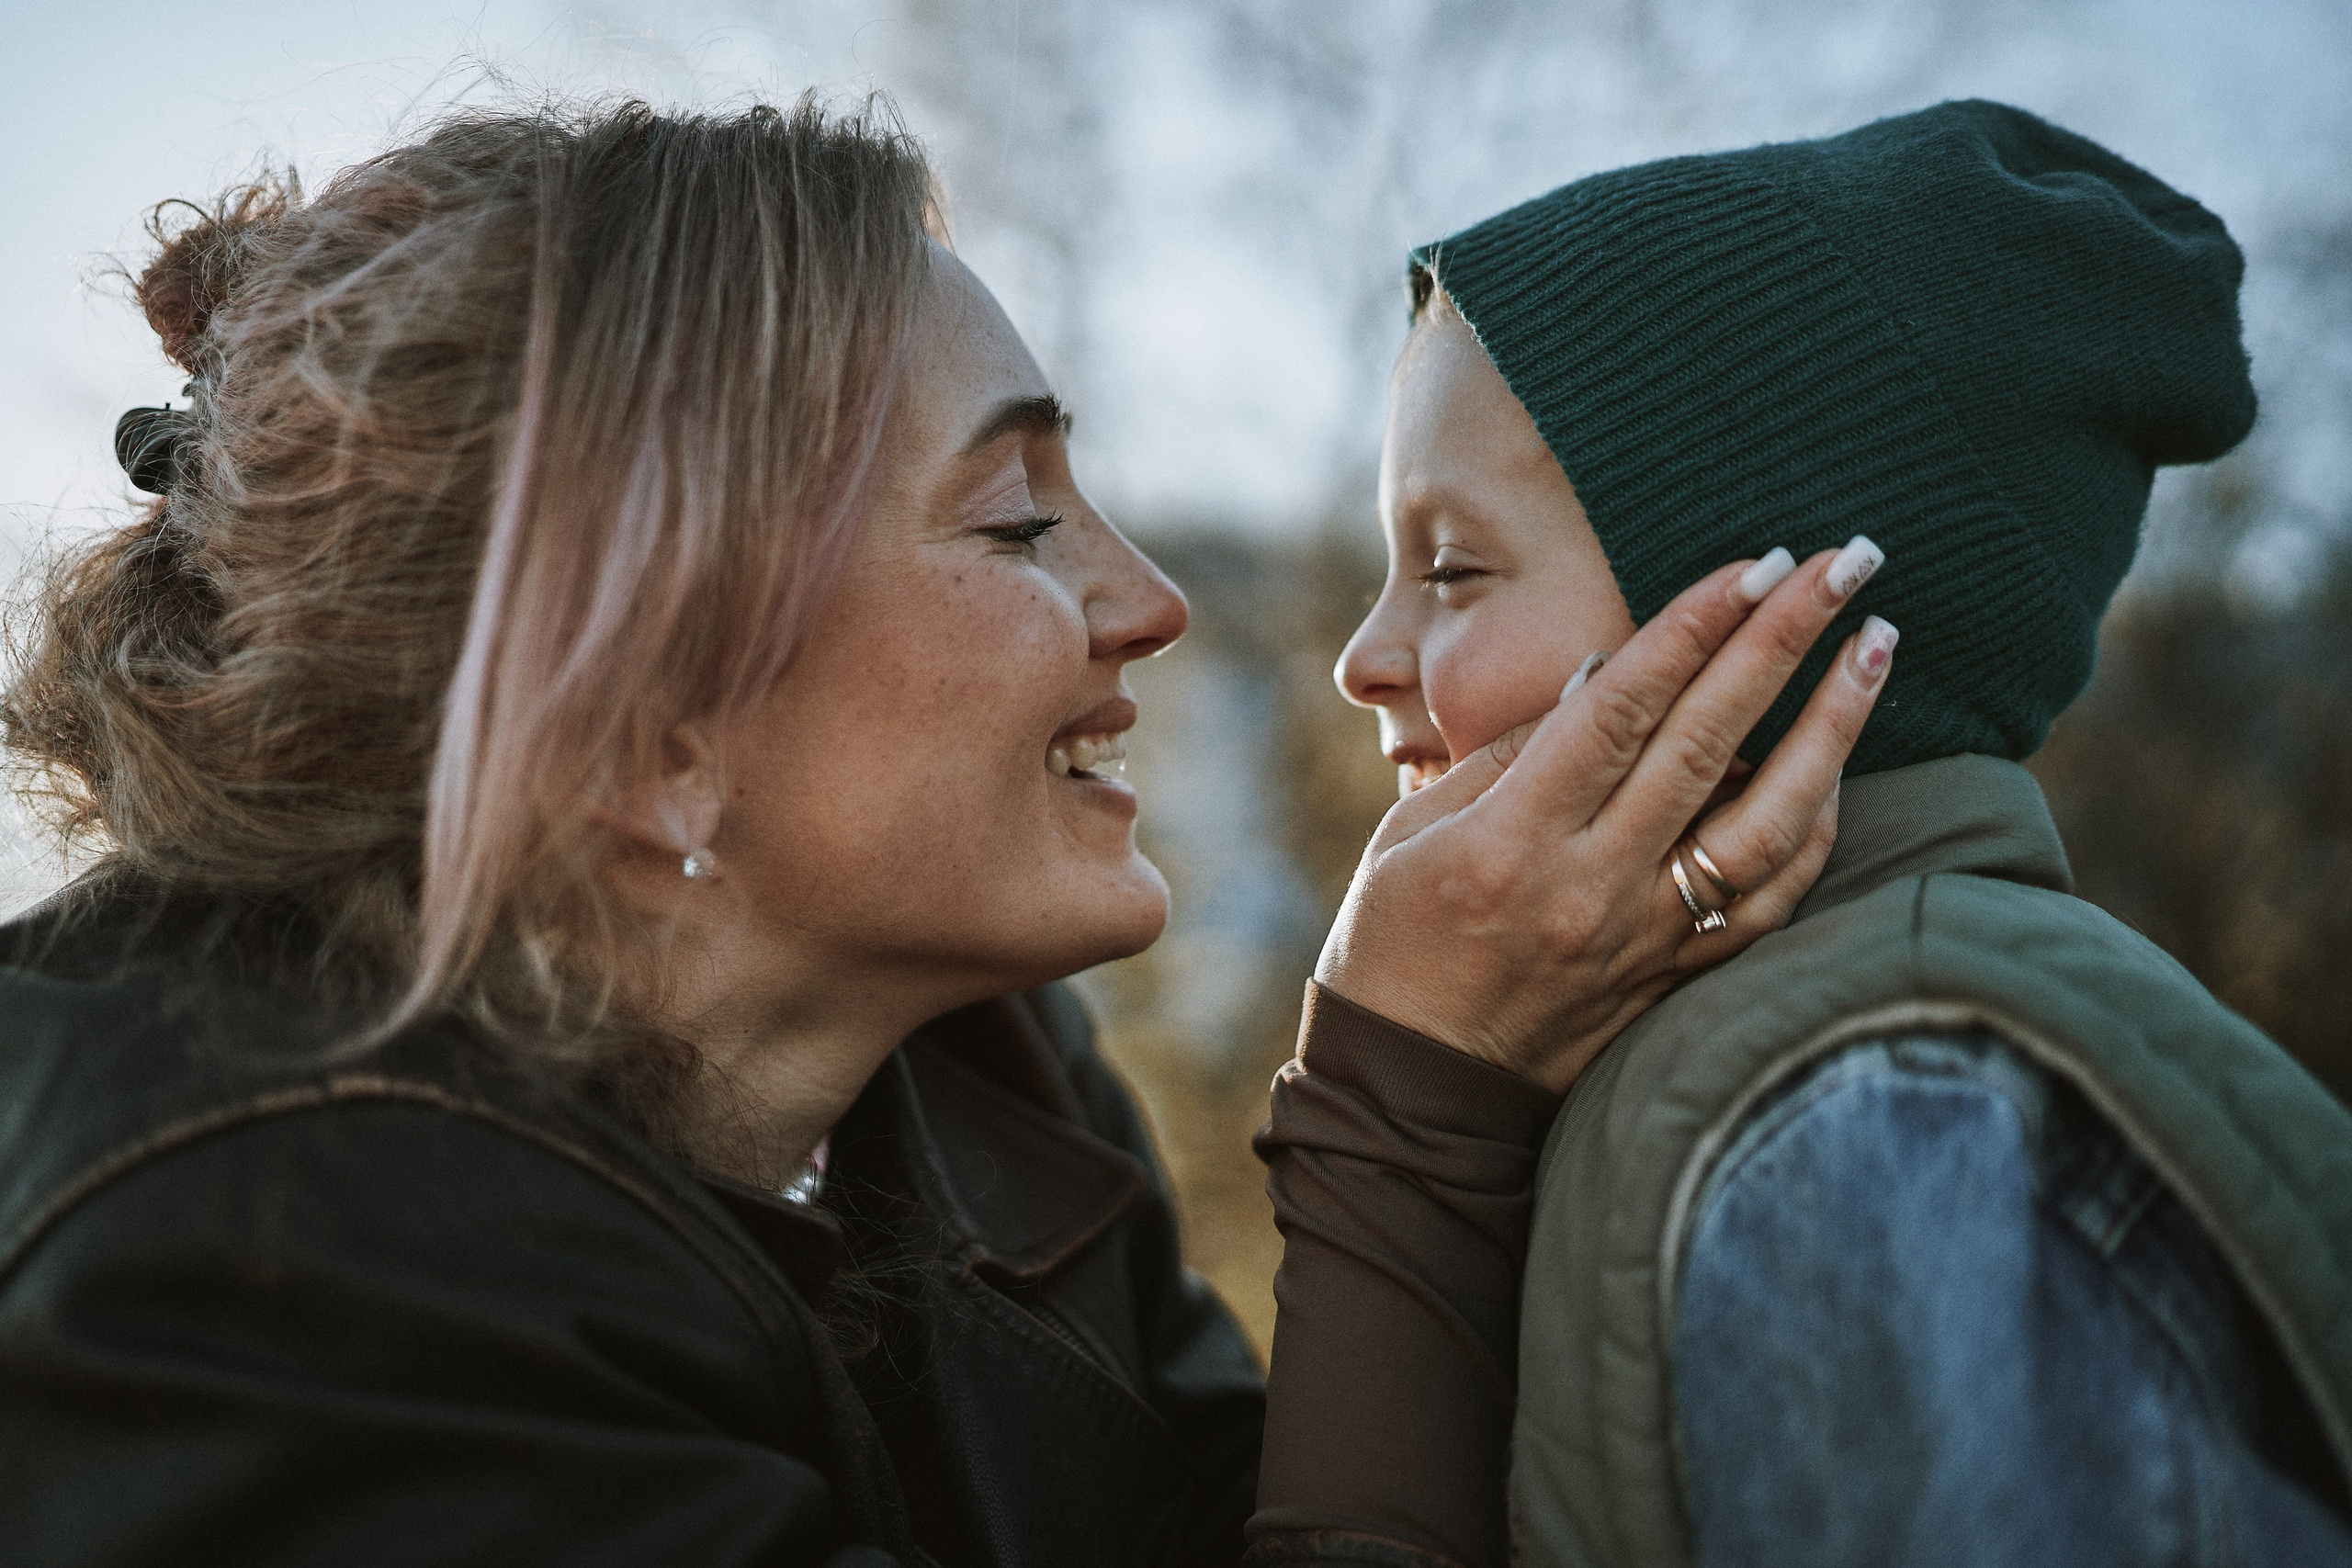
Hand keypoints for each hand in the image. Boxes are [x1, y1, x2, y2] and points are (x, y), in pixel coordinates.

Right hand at [1313, 545, 1894, 1094]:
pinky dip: (1814, 826)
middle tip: (1843, 562)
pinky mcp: (1674, 978)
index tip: (1753, 562)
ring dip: (1833, 727)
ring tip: (1877, 645)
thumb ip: (1505, 758)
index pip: (1620, 710)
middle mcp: (1591, 888)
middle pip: (1708, 744)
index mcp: (1511, 842)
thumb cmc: (1392, 946)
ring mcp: (1645, 938)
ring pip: (1767, 823)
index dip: (1692, 627)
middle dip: (1782, 640)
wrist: (1416, 1096)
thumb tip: (1603, 681)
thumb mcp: (1411, 835)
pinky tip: (1840, 763)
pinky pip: (1769, 898)